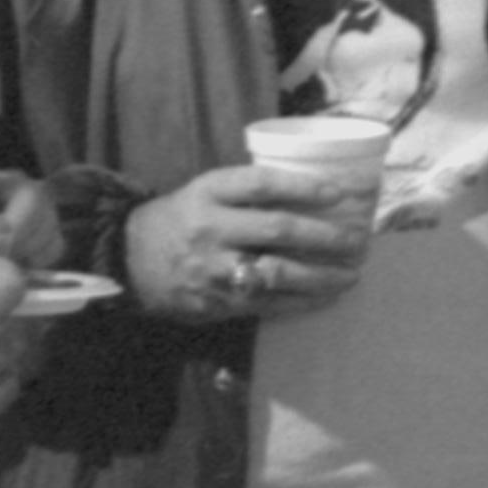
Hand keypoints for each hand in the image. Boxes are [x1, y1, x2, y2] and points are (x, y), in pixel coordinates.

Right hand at [121, 162, 371, 322]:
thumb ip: (247, 192)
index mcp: (210, 191)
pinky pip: (268, 304)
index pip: (262, 184)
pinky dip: (301, 302)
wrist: (131, 259)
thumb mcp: (205, 191)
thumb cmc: (182, 218)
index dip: (303, 187)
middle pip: (277, 230)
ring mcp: (215, 269)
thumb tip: (312, 191)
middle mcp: (212, 228)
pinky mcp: (217, 302)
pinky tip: (325, 298)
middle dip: (324, 236)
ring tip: (350, 275)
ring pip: (277, 273)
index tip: (339, 193)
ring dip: (321, 276)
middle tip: (357, 240)